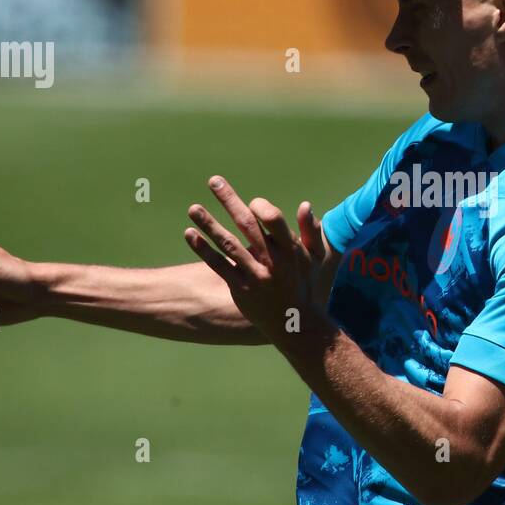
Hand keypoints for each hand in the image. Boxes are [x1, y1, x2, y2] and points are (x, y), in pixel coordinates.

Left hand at [183, 177, 330, 343]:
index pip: (273, 220)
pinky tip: (190, 234)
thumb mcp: (314, 259)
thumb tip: (306, 205)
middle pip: (246, 225)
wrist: (294, 323)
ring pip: (228, 244)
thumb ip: (311, 231)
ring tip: (193, 208)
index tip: (252, 202)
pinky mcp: (240, 288)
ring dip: (209, 224)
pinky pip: (218, 265)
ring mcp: (254, 276)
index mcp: (291, 251)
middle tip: (214, 181)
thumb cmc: (304, 285)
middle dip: (229, 200)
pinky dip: (203, 249)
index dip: (260, 206)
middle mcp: (272, 262)